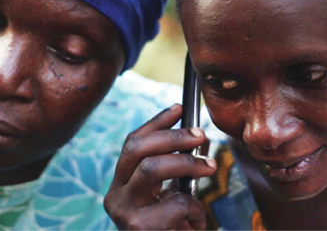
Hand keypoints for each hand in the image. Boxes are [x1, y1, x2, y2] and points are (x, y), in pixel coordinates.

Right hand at [104, 104, 216, 229]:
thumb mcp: (171, 197)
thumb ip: (177, 170)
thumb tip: (198, 137)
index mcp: (120, 186)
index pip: (132, 143)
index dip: (156, 122)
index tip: (180, 107)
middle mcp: (115, 198)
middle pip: (137, 149)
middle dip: (172, 136)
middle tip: (201, 135)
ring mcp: (125, 214)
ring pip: (153, 168)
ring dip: (188, 163)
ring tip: (210, 168)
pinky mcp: (141, 229)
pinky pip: (177, 202)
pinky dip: (196, 209)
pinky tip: (196, 224)